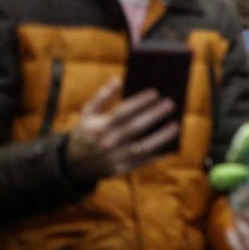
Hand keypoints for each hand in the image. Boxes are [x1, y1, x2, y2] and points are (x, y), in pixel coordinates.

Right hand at [64, 78, 178, 184]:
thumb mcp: (87, 114)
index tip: (156, 92)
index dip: (140, 101)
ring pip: (142, 146)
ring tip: (176, 125)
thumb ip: (102, 96)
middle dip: (154, 115)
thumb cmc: (85, 133)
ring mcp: (114, 158)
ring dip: (161, 136)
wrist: (72, 165)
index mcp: (98, 127)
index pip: (122, 111)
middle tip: (171, 104)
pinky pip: (142, 161)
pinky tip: (169, 144)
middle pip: (135, 127)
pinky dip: (157, 153)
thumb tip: (118, 80)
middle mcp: (107, 143)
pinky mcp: (120, 170)